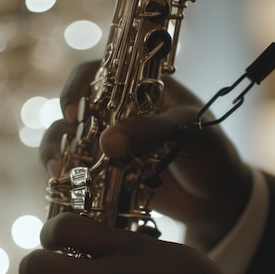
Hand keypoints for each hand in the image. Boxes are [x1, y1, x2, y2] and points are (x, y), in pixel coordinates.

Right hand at [40, 61, 252, 252]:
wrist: (219, 199)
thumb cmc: (212, 153)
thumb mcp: (189, 131)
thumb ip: (151, 131)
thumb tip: (107, 143)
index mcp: (139, 90)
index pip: (97, 74)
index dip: (77, 86)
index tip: (72, 112)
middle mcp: (118, 115)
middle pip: (73, 110)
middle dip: (60, 130)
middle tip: (61, 154)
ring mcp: (110, 146)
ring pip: (67, 143)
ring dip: (55, 155)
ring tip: (57, 174)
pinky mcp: (107, 176)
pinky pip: (77, 173)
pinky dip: (66, 180)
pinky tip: (66, 190)